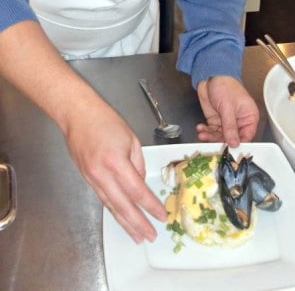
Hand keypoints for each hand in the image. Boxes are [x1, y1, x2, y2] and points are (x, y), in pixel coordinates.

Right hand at [64, 103, 166, 243]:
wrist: (77, 115)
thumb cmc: (106, 121)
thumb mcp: (132, 139)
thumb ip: (138, 164)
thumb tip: (140, 184)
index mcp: (116, 162)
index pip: (137, 190)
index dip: (150, 206)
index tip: (161, 216)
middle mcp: (102, 174)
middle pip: (123, 205)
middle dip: (138, 223)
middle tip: (150, 236)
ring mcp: (91, 178)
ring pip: (111, 206)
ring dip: (125, 223)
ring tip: (137, 236)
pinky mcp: (86, 179)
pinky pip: (103, 198)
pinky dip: (113, 210)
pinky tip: (121, 218)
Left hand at [196, 76, 258, 146]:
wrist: (210, 76)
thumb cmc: (225, 86)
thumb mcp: (228, 107)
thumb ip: (230, 127)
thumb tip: (235, 143)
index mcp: (249, 116)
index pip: (247, 136)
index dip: (239, 143)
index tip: (230, 149)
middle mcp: (239, 121)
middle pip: (233, 138)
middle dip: (221, 141)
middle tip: (211, 143)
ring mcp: (227, 121)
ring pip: (220, 136)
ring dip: (211, 137)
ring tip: (203, 134)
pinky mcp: (216, 120)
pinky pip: (212, 131)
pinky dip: (206, 131)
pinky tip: (201, 129)